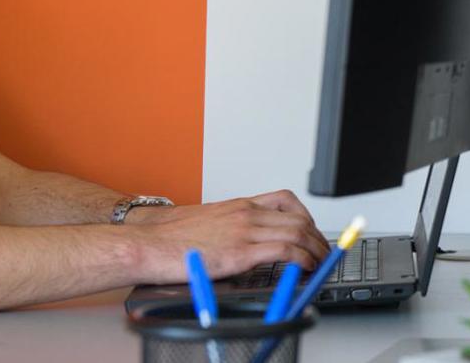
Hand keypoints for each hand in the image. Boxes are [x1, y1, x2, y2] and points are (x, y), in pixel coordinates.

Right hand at [127, 190, 330, 282]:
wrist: (147, 243)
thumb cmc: (169, 236)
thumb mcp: (207, 220)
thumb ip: (230, 225)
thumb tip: (245, 240)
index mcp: (239, 205)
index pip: (285, 200)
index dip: (306, 216)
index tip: (311, 230)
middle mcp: (246, 214)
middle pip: (298, 218)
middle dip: (317, 236)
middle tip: (322, 250)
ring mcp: (244, 231)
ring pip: (297, 232)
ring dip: (315, 249)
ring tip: (320, 262)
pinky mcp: (239, 252)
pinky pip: (284, 251)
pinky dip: (302, 259)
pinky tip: (305, 268)